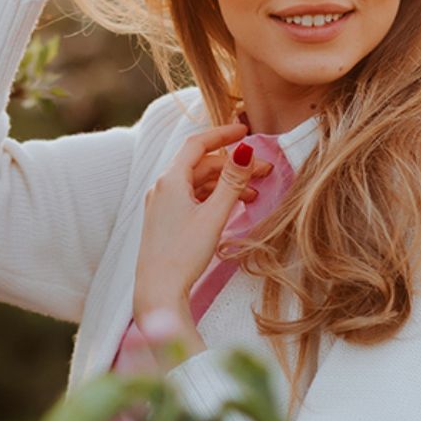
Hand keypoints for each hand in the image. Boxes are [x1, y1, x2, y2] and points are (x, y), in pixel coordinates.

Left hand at [132, 123, 272, 359]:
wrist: (158, 290)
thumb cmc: (183, 254)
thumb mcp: (214, 216)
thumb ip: (231, 182)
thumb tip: (245, 150)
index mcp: (170, 180)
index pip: (197, 144)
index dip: (223, 134)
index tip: (246, 130)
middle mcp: (162, 188)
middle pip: (201, 165)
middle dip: (232, 165)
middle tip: (263, 172)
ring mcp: (161, 204)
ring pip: (197, 182)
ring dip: (225, 183)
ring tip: (253, 194)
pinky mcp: (164, 220)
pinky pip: (191, 198)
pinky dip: (212, 197)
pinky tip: (231, 206)